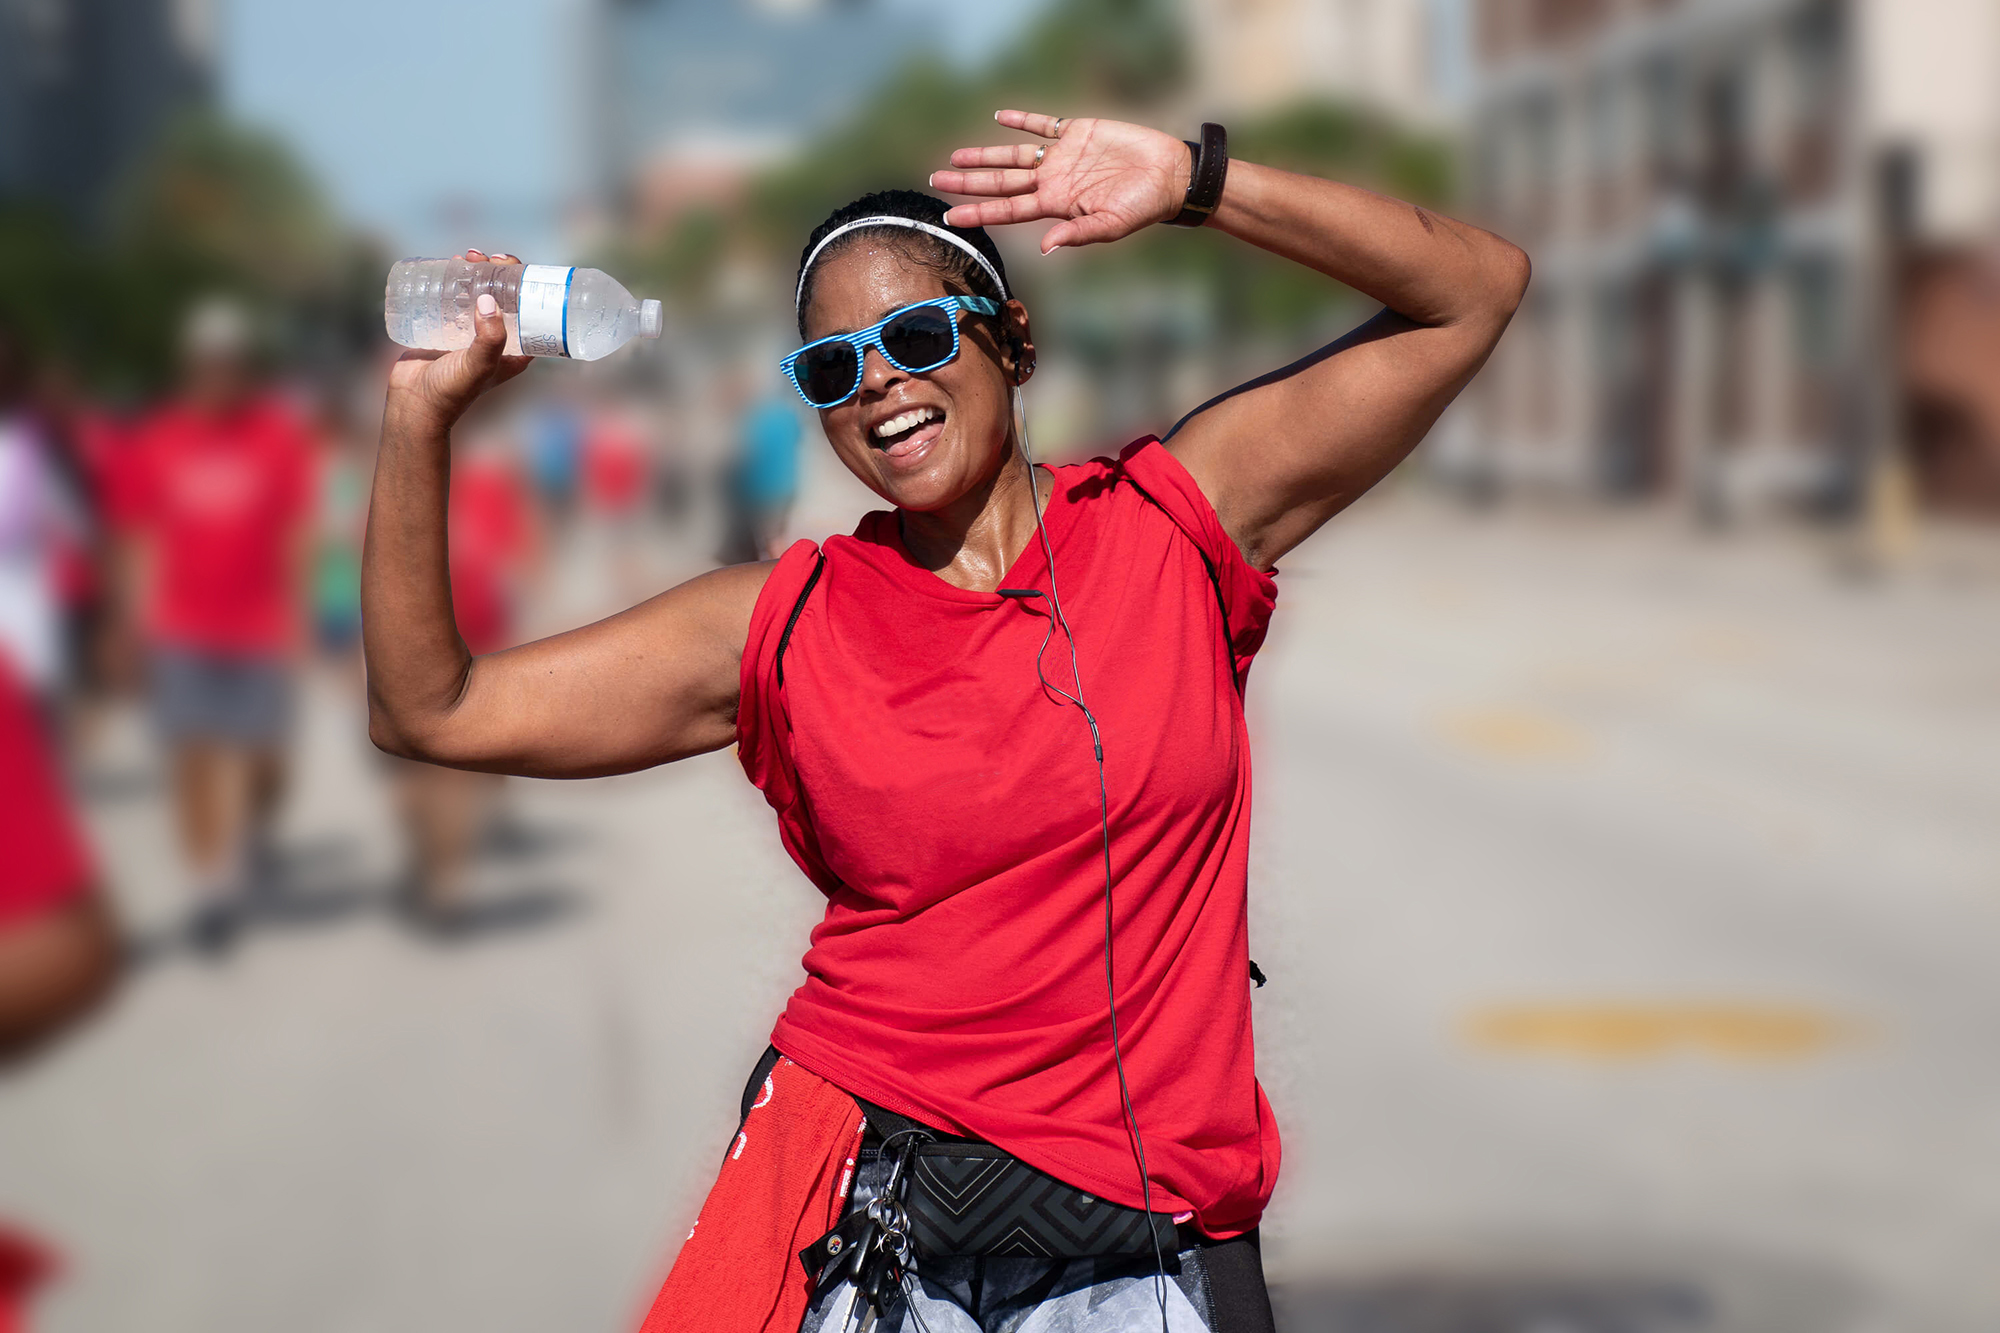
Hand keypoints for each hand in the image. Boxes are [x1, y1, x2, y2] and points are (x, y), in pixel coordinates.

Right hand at [386, 250, 533, 431]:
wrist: (413, 402)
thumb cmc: (451, 391)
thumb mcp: (479, 365)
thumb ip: (490, 338)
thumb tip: (490, 300)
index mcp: (515, 350)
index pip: (530, 311)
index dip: (526, 284)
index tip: (512, 265)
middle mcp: (496, 339)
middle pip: (505, 297)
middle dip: (499, 272)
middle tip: (486, 258)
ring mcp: (470, 331)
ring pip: (479, 293)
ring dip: (477, 271)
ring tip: (466, 257)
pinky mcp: (446, 327)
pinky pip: (455, 297)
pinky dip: (455, 279)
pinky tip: (451, 265)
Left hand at [930, 111, 1191, 252]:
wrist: (1168, 175)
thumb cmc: (1143, 207)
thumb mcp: (1110, 226)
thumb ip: (1076, 234)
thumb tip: (1044, 248)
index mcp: (1056, 205)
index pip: (1008, 209)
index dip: (979, 212)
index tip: (950, 216)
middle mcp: (1052, 180)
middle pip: (1001, 181)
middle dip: (969, 182)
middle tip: (936, 180)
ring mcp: (1062, 155)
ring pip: (1013, 154)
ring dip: (985, 154)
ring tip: (956, 156)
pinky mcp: (1077, 131)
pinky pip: (1043, 125)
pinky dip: (1022, 121)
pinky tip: (1001, 118)